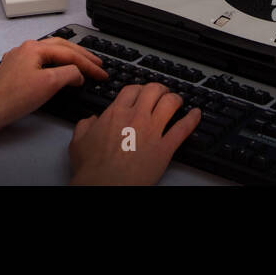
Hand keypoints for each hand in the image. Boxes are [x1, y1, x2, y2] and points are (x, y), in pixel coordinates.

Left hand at [0, 37, 107, 132]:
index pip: (69, 53)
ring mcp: (19, 58)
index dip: (88, 64)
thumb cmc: (15, 98)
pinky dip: (56, 64)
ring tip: (84, 64)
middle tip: (98, 64)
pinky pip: (41, 61)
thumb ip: (69, 73)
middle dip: (81, 55)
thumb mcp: (49, 84)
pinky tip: (59, 69)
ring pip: (50, 53)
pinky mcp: (15, 70)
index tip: (101, 74)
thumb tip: (78, 74)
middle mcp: (26, 48)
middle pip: (61, 47)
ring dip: (69, 58)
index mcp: (34, 47)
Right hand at [68, 82, 201, 184]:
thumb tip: (90, 120)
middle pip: (154, 90)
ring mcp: (152, 131)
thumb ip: (84, 126)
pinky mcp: (165, 148)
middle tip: (162, 93)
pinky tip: (196, 114)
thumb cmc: (92, 169)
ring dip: (176, 99)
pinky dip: (193, 119)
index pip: (133, 90)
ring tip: (178, 101)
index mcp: (116, 114)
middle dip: (160, 89)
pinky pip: (183, 128)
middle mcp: (136, 118)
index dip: (140, 88)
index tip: (142, 92)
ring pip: (171, 104)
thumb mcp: (78, 142)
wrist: (104, 186)